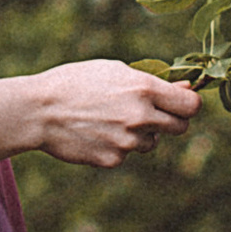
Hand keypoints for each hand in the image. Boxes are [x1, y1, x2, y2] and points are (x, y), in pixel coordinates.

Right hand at [0, 59, 200, 169]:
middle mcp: (140, 116)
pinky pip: (127, 154)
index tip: (181, 103)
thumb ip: (153, 82)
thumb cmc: (76, 82)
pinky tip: (96, 133)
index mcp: (144, 89)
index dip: (188, 104)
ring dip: (141, 135)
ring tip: (111, 120)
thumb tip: (186, 88)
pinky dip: (117, 146)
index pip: (191, 105)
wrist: (39, 110)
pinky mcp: (113, 160)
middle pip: (180, 127)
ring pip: (152, 143)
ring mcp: (127, 141)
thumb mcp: (115, 71)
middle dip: (171, 121)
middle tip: (150, 114)